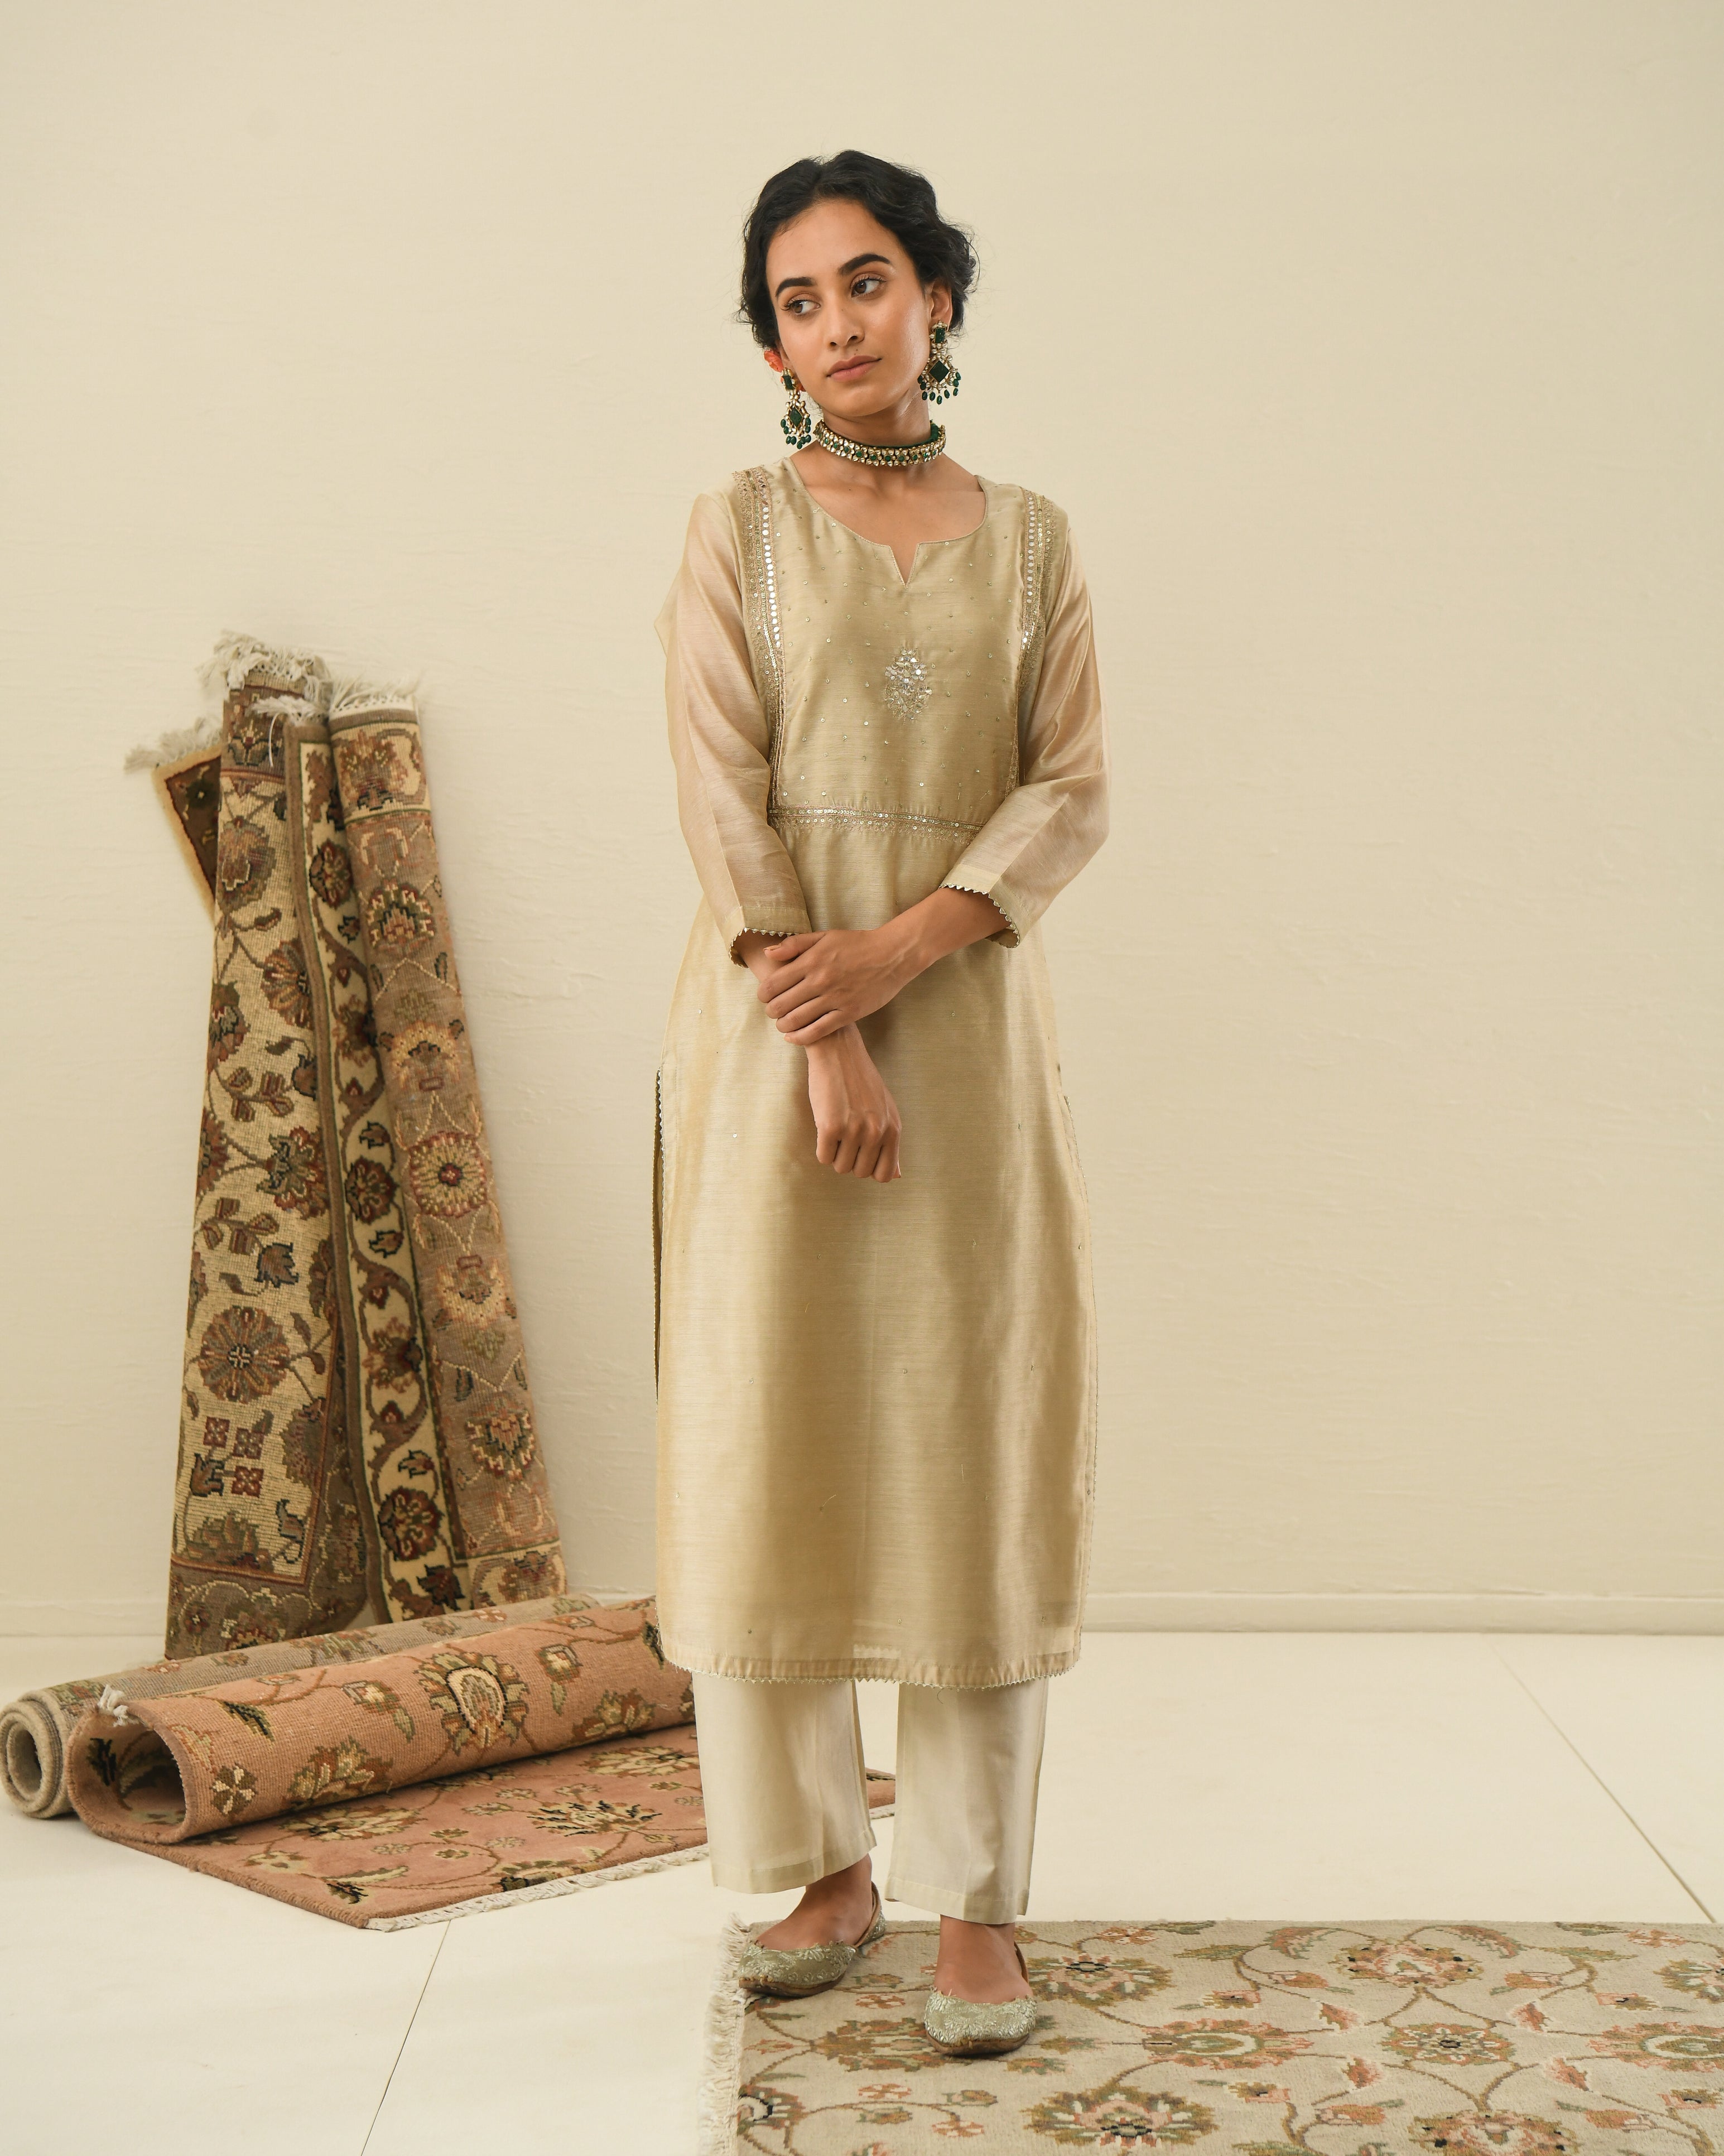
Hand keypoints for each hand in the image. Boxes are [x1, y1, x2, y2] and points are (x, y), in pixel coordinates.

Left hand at [752, 927, 913, 1043]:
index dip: (763, 994)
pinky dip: (800, 1037)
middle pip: (781, 1005)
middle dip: (771, 1011)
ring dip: (783, 1025)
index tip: (764, 996)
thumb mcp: (825, 936)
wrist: (892, 955)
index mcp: (811, 961)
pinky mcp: (848, 1013)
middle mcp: (819, 981)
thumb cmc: (857, 944)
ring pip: (796, 1020)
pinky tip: (793, 1037)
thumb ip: (795, 944)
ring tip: (782, 1024)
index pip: (773, 984)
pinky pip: (818, 1031)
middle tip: (773, 1012)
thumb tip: (768, 953)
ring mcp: (834, 999)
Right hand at [804, 1026, 901, 1180]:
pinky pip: (823, 1157)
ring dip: (835, 1152)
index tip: (861, 1152)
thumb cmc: (860, 1082)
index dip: (869, 1168)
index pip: (885, 1175)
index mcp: (893, 1129)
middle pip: (860, 1172)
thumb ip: (890, 1143)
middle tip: (845, 1135)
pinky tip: (825, 1126)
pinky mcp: (830, 1126)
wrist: (838, 1052)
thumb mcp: (885, 1110)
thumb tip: (897, 1177)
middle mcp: (877, 1131)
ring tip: (836, 1126)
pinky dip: (821, 1147)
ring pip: (840, 1167)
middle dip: (850, 1159)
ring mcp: (854, 1130)